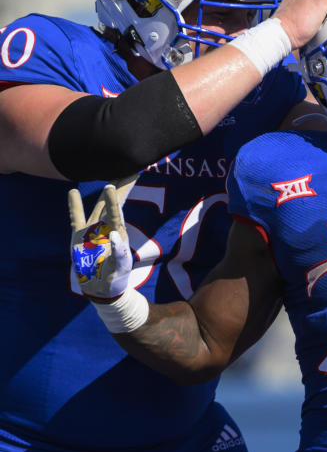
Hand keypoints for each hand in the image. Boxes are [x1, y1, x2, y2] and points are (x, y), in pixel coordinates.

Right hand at [69, 181, 133, 301]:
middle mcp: (106, 226)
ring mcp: (92, 230)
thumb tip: (115, 234)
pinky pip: (76, 217)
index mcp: (118, 231)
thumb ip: (119, 253)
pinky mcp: (78, 236)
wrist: (102, 289)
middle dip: (118, 183)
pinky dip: (74, 205)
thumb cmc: (115, 277)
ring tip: (102, 172)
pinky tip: (72, 191)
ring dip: (100, 192)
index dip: (124, 190)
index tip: (131, 172)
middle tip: (125, 162)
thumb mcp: (120, 267)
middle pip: (111, 200)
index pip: (119, 206)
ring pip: (95, 205)